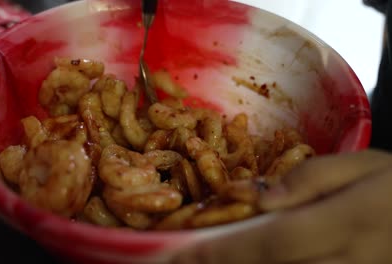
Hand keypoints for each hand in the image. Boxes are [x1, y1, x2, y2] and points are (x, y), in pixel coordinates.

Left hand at [173, 150, 391, 262]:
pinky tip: (234, 260)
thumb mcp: (359, 166)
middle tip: (170, 263)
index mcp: (345, 223)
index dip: (218, 253)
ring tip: (190, 261)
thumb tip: (254, 197)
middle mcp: (343, 263)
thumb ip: (306, 180)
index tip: (175, 255)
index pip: (267, 244)